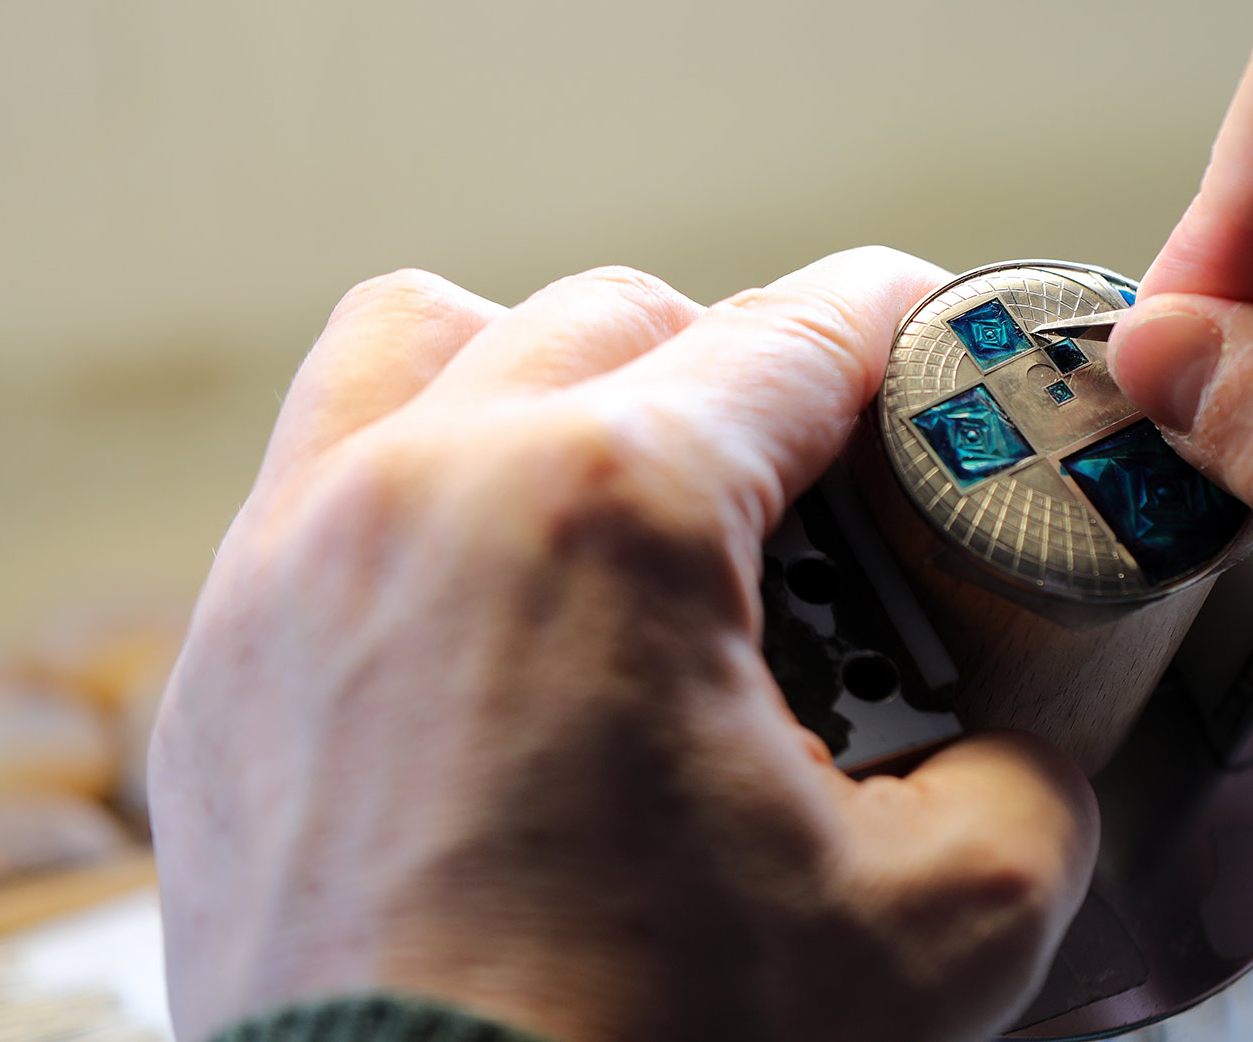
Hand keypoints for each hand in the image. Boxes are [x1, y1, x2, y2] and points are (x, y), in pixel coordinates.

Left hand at [151, 251, 1096, 1041]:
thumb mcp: (939, 936)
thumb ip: (1027, 794)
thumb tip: (1015, 759)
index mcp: (611, 511)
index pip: (799, 332)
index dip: (907, 324)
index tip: (947, 347)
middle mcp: (430, 488)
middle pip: (628, 316)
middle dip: (745, 377)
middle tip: (818, 501)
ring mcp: (298, 565)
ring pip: (434, 339)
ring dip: (549, 377)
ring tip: (622, 495)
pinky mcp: (225, 664)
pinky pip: (325, 472)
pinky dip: (427, 480)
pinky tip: (498, 605)